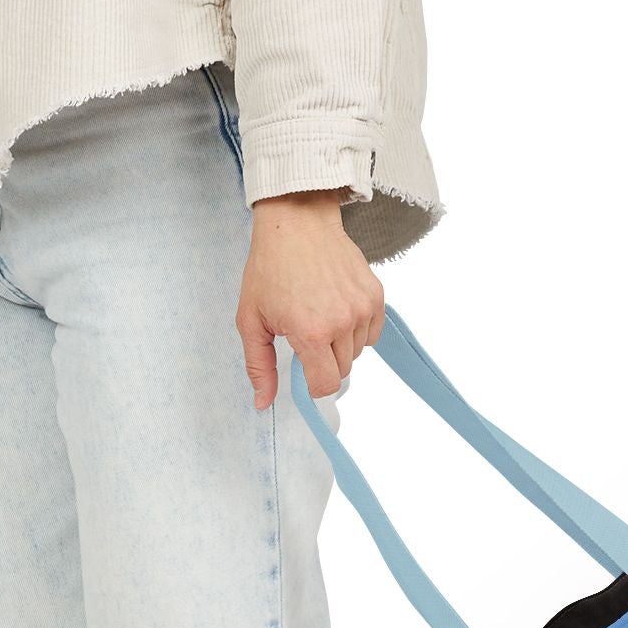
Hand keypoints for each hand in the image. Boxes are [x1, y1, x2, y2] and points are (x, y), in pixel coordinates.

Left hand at [235, 190, 384, 408]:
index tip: (303, 371)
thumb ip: (259, 366)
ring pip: (357, 352)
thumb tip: (264, 403)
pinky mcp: (375, 295)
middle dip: (323, 362)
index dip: (313, 385)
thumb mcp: (251, 320)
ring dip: (340, 345)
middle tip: (305, 334)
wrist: (297, 224)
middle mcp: (342, 322)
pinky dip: (357, 330)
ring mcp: (362, 308)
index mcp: (311, 332)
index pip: (326, 385)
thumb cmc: (270, 269)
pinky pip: (372, 332)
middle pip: (341, 370)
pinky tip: (337, 310)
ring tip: (320, 316)